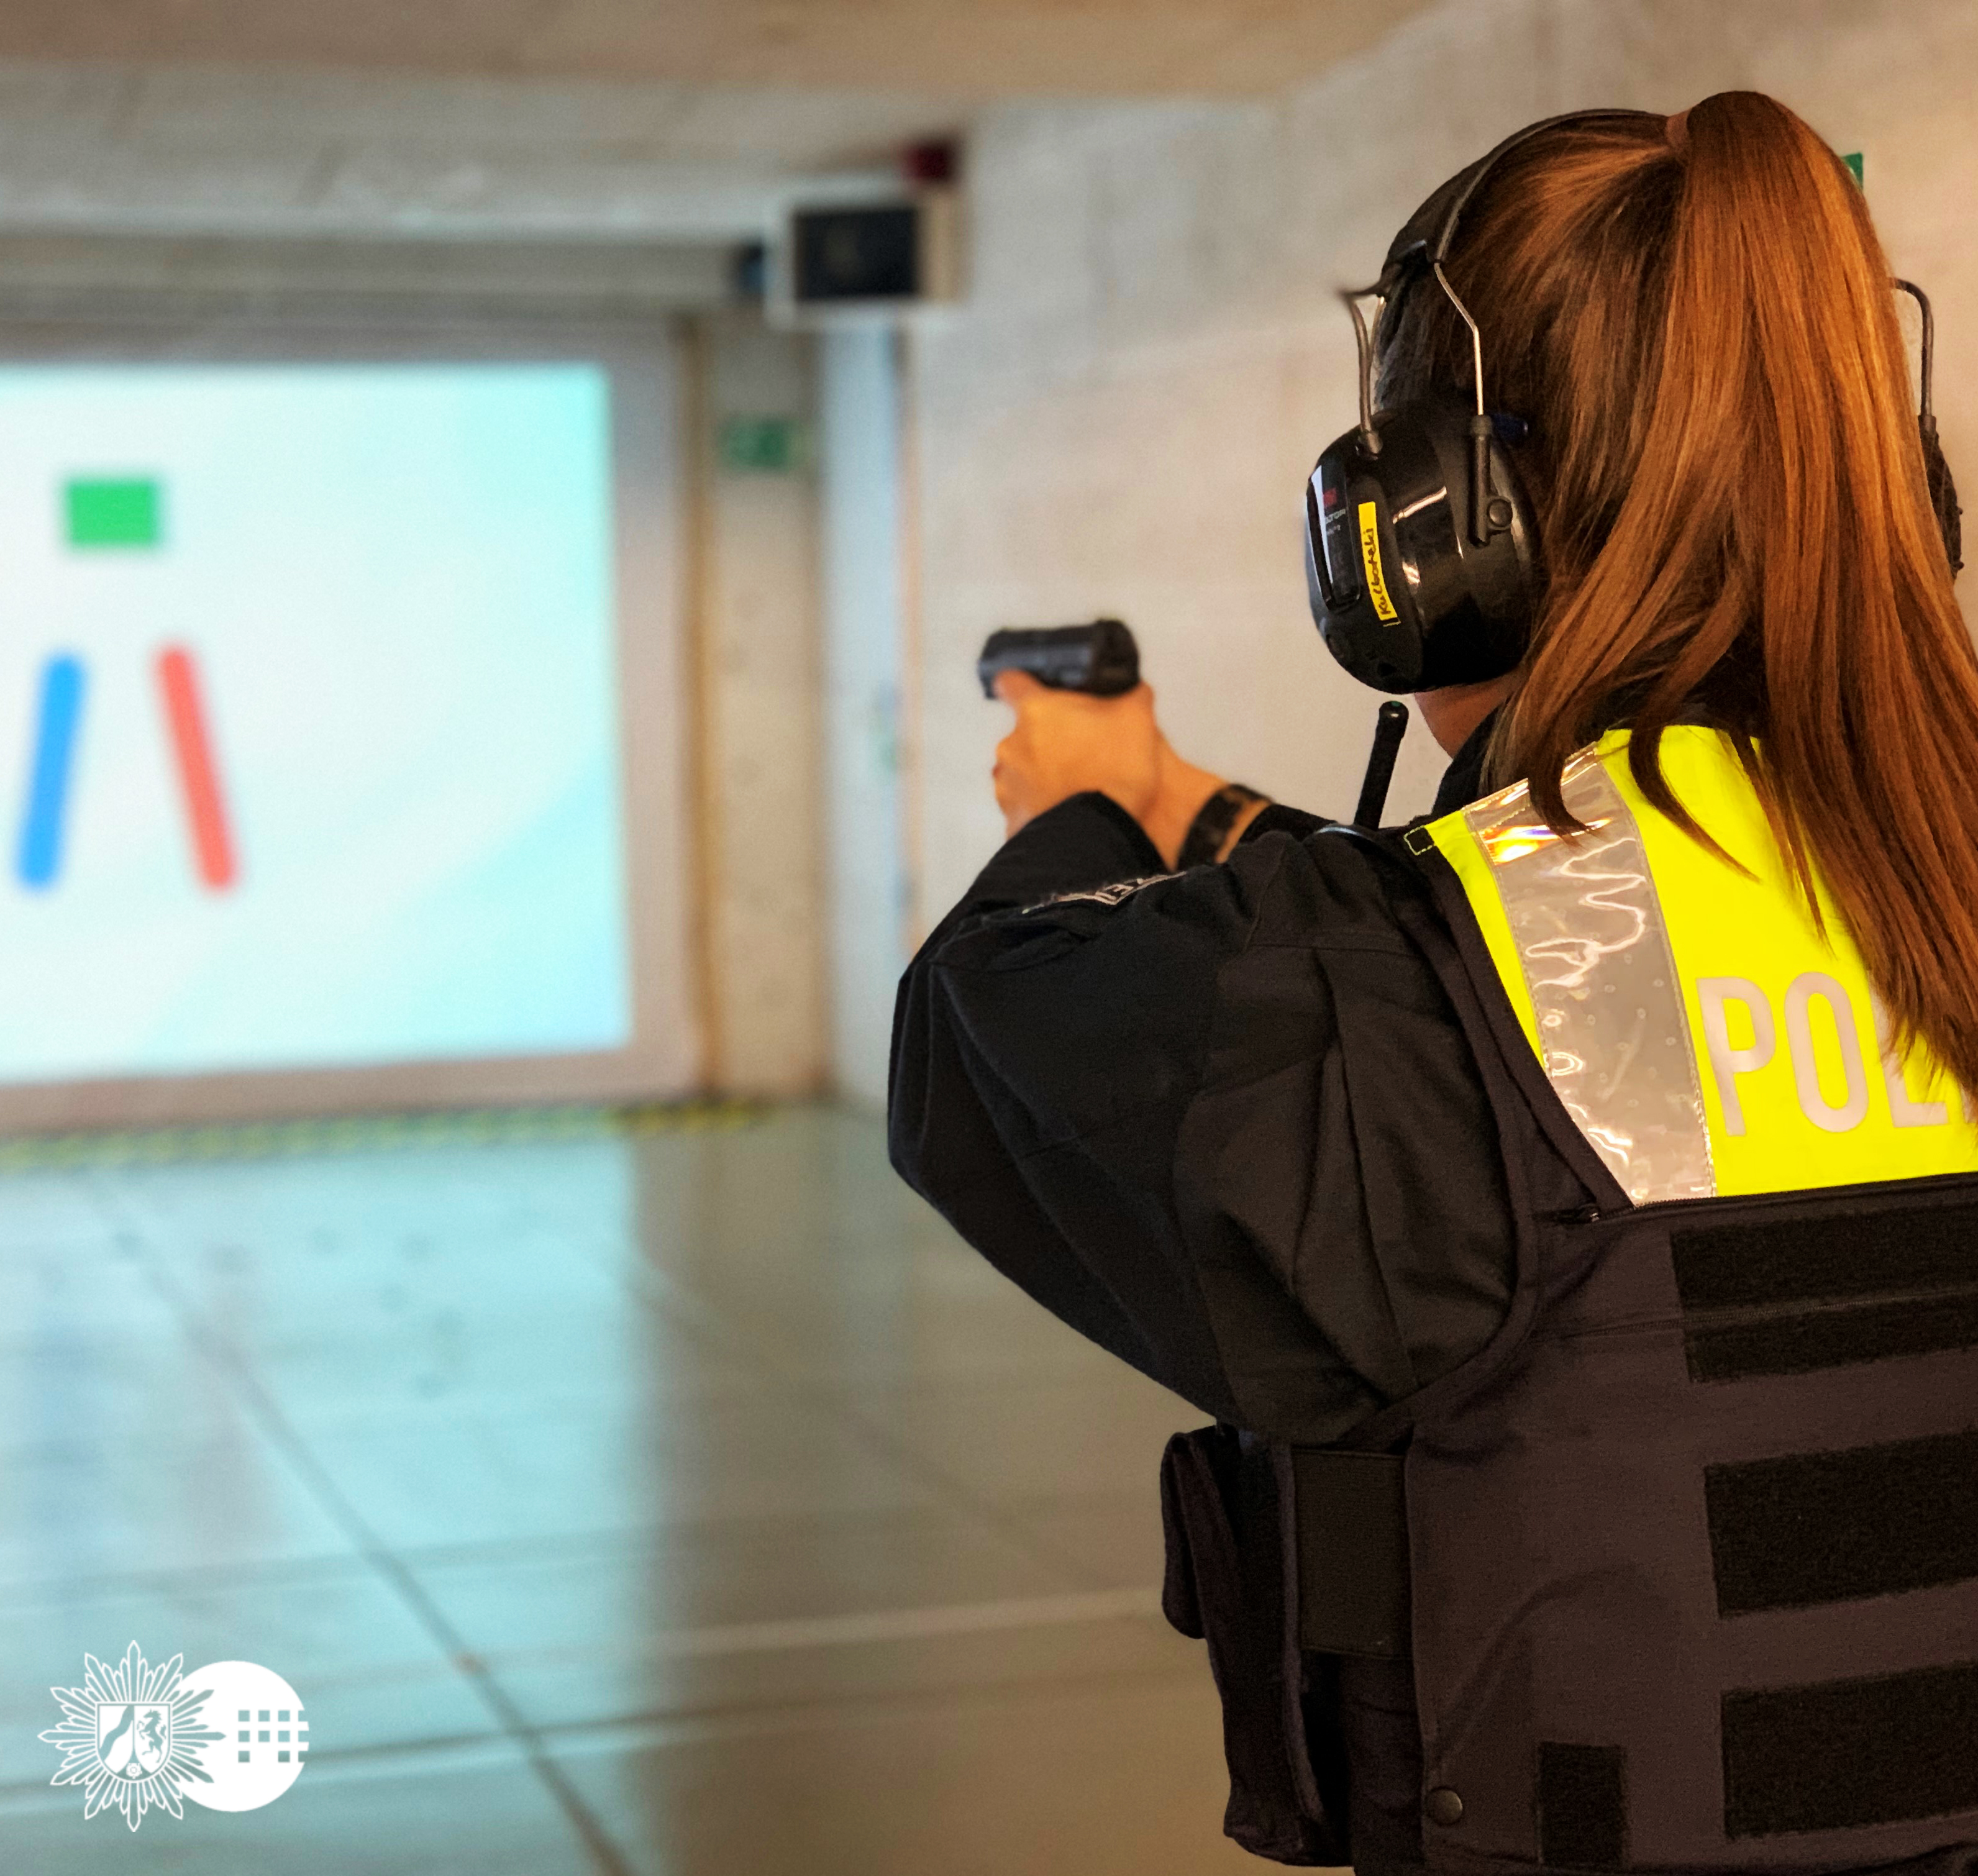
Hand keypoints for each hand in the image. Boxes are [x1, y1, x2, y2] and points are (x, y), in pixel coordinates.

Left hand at [992, 672, 1243, 865]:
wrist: (1100, 837)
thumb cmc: (1114, 774)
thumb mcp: (1137, 720)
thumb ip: (1131, 696)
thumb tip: (1134, 689)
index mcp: (1036, 712)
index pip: (1010, 681)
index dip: (1022, 683)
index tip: (1034, 689)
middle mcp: (1012, 746)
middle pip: (1025, 732)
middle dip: (1049, 738)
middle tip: (1081, 749)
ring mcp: (1008, 785)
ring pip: (1022, 770)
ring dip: (1043, 774)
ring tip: (1078, 786)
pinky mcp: (1012, 820)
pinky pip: (1026, 807)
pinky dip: (1043, 807)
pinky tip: (1070, 811)